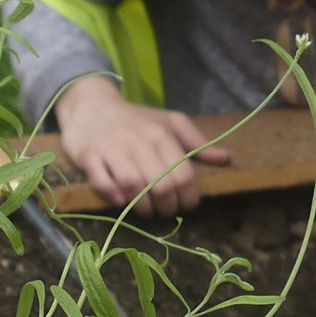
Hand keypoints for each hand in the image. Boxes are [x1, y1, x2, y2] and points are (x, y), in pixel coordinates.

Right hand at [53, 76, 232, 215]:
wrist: (91, 105)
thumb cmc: (135, 119)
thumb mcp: (170, 123)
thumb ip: (197, 143)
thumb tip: (226, 159)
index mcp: (161, 135)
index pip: (183, 174)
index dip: (189, 197)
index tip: (186, 205)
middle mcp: (139, 142)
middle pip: (161, 185)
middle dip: (168, 207)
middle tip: (166, 211)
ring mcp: (112, 149)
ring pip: (134, 186)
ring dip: (143, 207)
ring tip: (147, 211)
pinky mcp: (89, 156)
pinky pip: (103, 182)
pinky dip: (114, 196)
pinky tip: (121, 201)